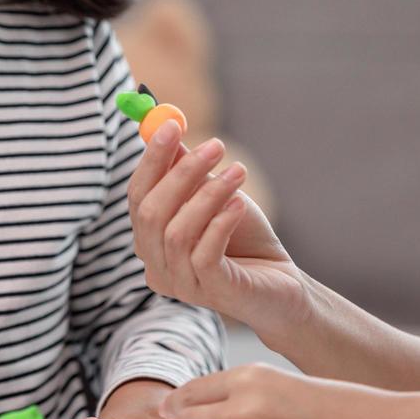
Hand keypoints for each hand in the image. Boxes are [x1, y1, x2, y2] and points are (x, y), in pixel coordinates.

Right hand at [127, 121, 310, 340]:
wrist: (282, 285)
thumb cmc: (244, 240)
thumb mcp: (214, 197)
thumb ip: (186, 170)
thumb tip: (166, 128)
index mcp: (150, 240)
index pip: (136, 196)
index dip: (152, 160)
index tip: (172, 125)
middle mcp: (157, 265)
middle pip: (150, 214)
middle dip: (180, 173)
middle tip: (215, 145)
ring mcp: (181, 284)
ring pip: (177, 232)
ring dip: (209, 194)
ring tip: (239, 172)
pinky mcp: (211, 293)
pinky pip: (204, 254)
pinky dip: (221, 222)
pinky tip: (240, 205)